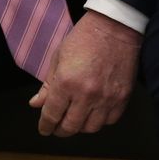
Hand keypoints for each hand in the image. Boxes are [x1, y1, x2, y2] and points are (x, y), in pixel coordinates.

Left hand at [29, 10, 141, 136]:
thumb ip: (47, 85)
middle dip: (60, 130)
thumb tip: (35, 104)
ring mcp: (107, 98)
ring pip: (91, 128)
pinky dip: (100, 121)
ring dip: (80, 127)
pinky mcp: (123, 98)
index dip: (45, 125)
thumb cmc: (83, 39)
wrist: (115, 28)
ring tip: (75, 120)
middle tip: (57, 128)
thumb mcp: (58, 58)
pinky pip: (110, 120)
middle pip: (71, 126)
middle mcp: (87, 95)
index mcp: (66, 83)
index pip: (52, 114)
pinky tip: (93, 114)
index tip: (44, 129)